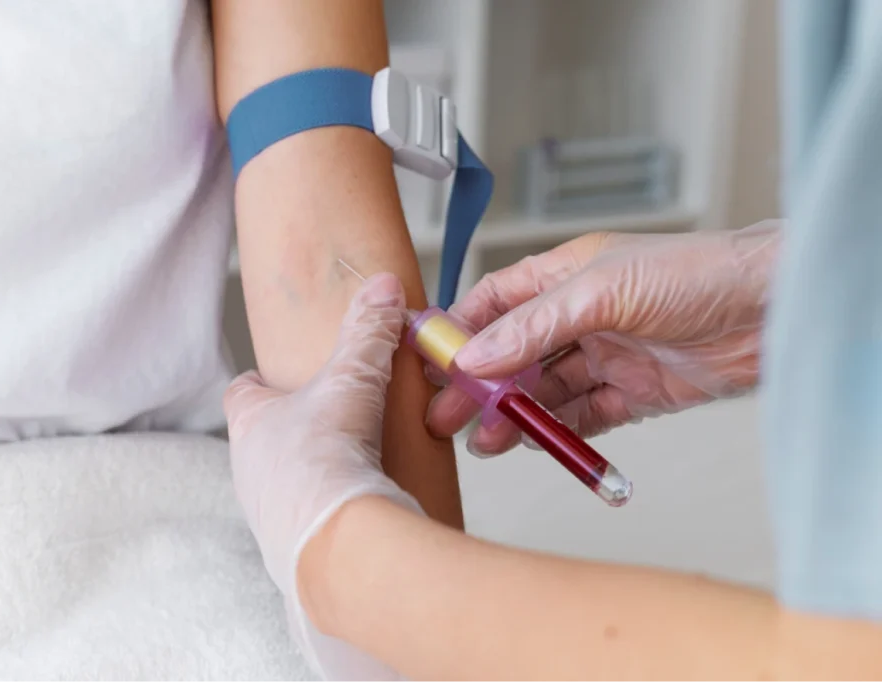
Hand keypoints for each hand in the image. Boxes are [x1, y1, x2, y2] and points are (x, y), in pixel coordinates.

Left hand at [224, 273, 420, 681]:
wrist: (331, 542)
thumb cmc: (324, 456)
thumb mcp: (351, 380)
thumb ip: (367, 332)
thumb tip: (382, 286)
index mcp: (248, 423)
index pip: (240, 392)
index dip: (261, 382)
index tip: (282, 377)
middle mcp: (247, 470)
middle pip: (261, 439)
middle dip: (292, 430)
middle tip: (330, 420)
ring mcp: (265, 513)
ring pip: (280, 483)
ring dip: (308, 474)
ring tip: (350, 466)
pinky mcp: (291, 549)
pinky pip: (304, 522)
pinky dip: (325, 513)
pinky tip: (356, 508)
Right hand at [427, 221, 780, 454]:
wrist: (774, 310)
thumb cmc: (696, 274)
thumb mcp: (601, 291)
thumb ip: (534, 326)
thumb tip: (475, 355)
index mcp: (565, 276)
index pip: (495, 302)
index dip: (460, 329)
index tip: (428, 360)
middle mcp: (581, 316)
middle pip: (513, 354)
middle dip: (478, 385)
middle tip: (446, 416)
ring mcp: (606, 355)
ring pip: (544, 391)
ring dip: (513, 416)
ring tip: (485, 441)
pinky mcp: (634, 391)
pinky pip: (584, 416)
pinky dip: (558, 432)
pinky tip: (533, 443)